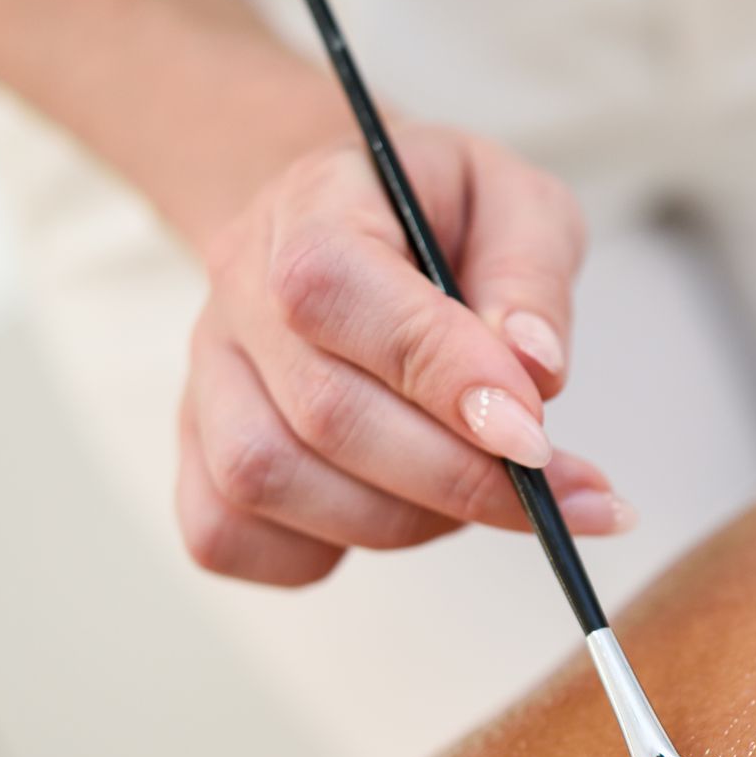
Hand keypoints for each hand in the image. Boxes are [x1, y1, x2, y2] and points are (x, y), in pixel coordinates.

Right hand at [177, 124, 629, 586]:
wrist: (360, 225)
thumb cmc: (446, 216)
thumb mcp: (521, 205)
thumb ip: (532, 275)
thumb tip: (536, 371)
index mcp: (310, 205)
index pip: (335, 291)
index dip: (439, 374)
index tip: (535, 435)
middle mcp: (237, 293)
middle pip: (320, 412)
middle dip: (458, 476)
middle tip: (556, 489)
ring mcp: (208, 379)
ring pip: (269, 482)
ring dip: (404, 517)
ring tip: (483, 492)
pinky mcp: (199, 454)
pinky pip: (229, 536)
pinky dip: (323, 552)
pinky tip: (399, 512)